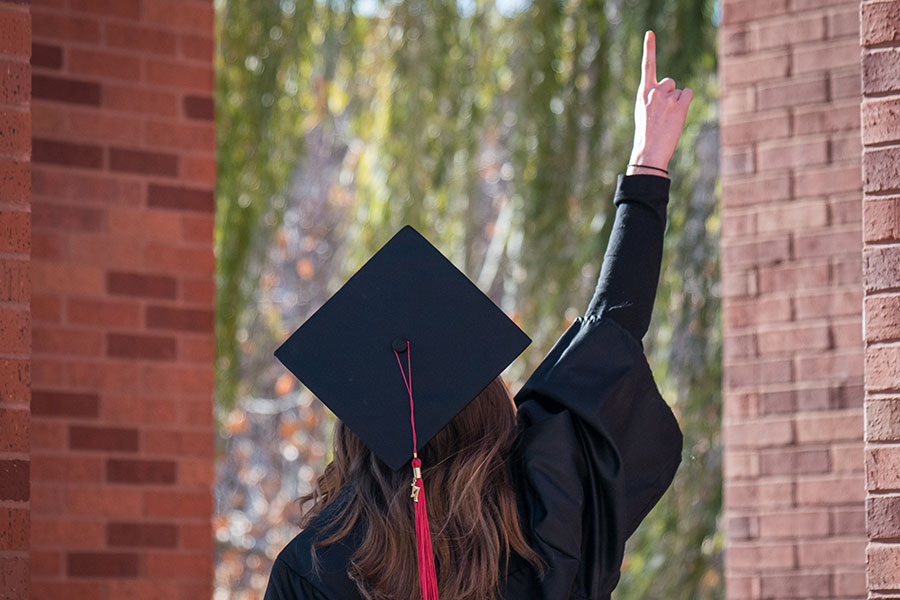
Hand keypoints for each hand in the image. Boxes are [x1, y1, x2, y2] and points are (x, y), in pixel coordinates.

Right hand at [628, 30, 692, 174]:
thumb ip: (654, 98)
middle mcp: (654, 92)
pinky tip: (677, 117)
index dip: (649, 48)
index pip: (647, 66)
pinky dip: (686, 104)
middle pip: (670, 82)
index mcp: (643, 93)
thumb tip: (671, 90)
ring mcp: (666, 98)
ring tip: (668, 119)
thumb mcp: (644, 112)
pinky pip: (688, 94)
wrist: (648, 152)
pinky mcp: (679, 105)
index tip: (650, 33)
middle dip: (670, 94)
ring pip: (680, 91)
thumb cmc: (647, 135)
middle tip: (663, 114)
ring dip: (678, 103)